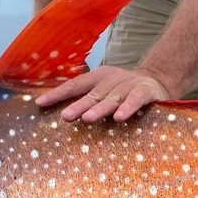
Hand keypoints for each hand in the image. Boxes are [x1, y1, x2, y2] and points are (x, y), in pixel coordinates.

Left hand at [35, 65, 171, 122]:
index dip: (58, 94)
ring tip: (87, 119)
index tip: (40, 104)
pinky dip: (127, 108)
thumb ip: (87, 99)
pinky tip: (119, 118)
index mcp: (97, 78)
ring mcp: (128, 84)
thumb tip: (59, 114)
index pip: (74, 85)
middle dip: (78, 105)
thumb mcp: (104, 92)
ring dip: (99, 109)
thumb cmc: (123, 92)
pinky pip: (135, 100)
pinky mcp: (145, 91)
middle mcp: (111, 79)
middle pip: (92, 94)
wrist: (157, 81)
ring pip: (112, 98)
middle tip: (65, 117)